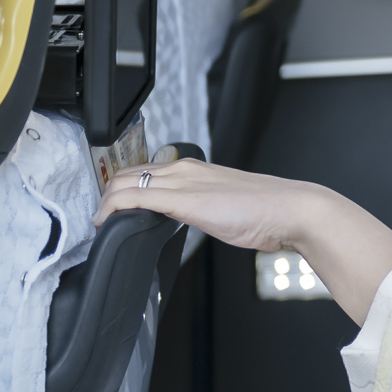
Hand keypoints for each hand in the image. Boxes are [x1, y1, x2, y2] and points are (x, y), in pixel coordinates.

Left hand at [99, 158, 332, 251]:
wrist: (290, 210)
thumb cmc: (267, 212)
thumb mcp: (226, 205)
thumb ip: (204, 207)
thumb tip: (194, 219)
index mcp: (195, 168)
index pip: (143, 170)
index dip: (121, 188)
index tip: (113, 209)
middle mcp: (184, 169)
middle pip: (126, 173)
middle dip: (105, 194)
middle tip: (100, 218)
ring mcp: (182, 182)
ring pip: (124, 181)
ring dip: (104, 201)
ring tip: (100, 223)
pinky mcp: (182, 199)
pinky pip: (133, 198)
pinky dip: (111, 209)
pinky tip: (105, 223)